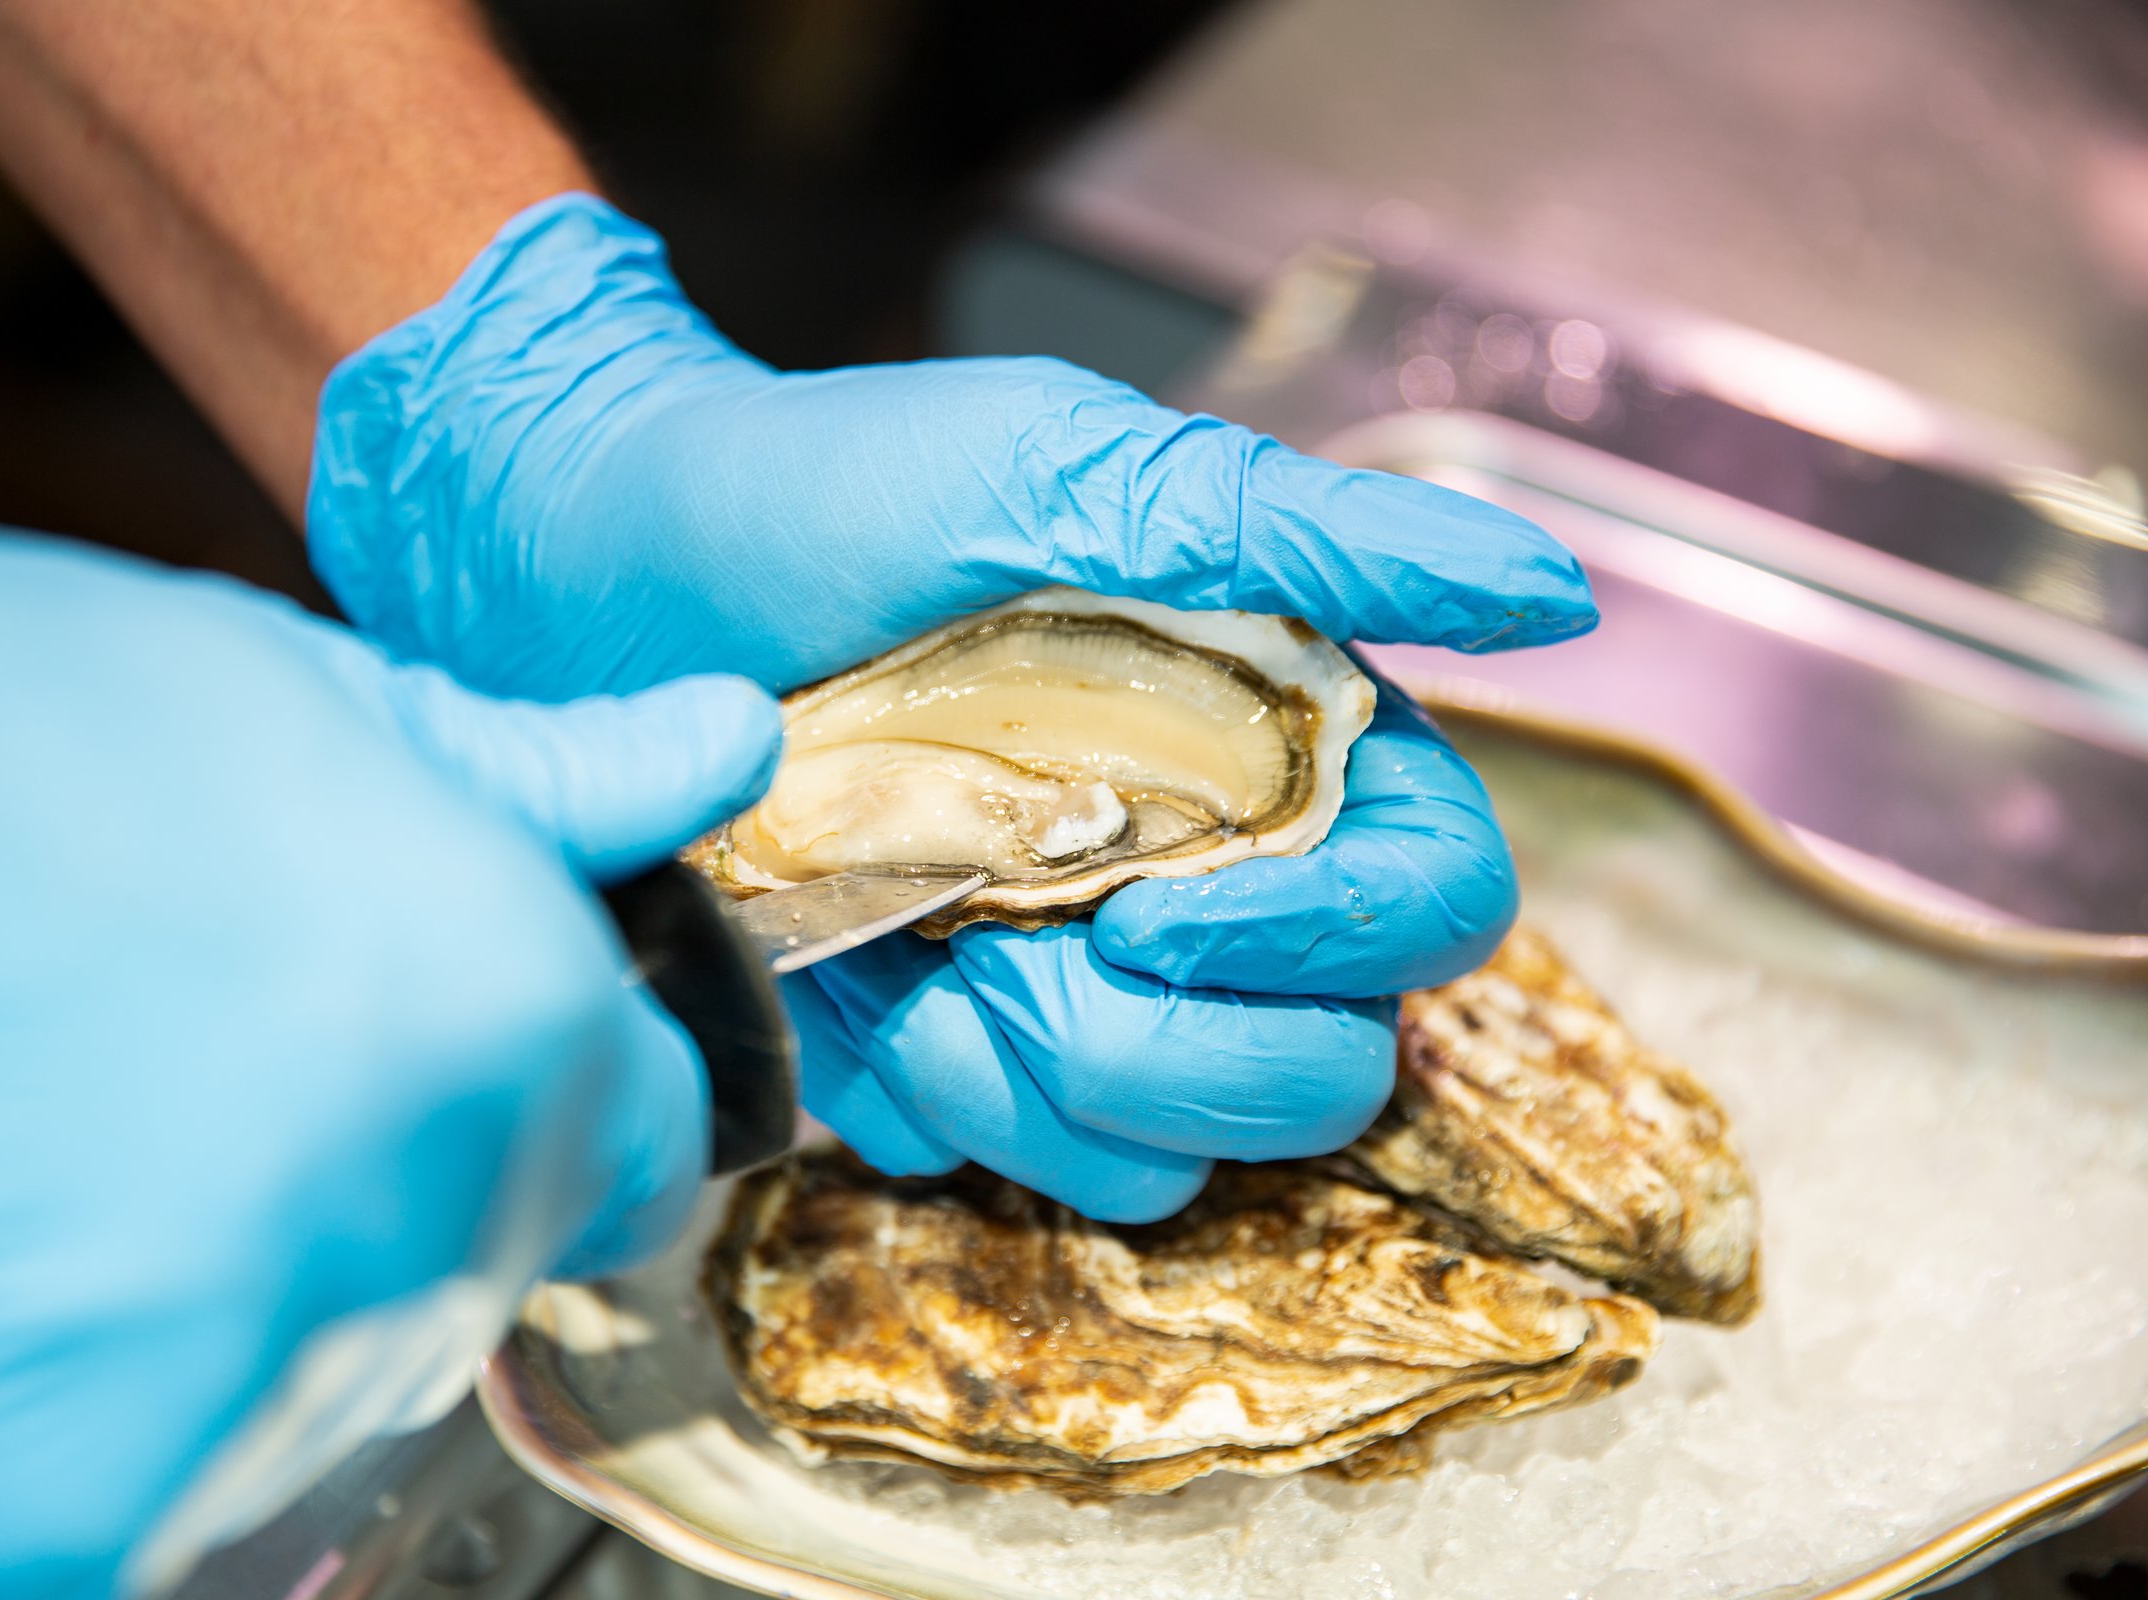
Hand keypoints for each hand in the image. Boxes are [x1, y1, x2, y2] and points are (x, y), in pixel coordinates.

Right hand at [0, 511, 777, 1598]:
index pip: (640, 1151)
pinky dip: (45, 1449)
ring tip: (52, 1170)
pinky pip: (121, 1533)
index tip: (430, 1086)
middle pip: (466, 1278)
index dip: (540, 1108)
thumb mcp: (286, 694)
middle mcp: (424, 1230)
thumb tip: (707, 750)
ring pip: (302, 1422)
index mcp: (513, 1032)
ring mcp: (243, 1402)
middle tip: (179, 1093)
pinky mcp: (50, 1530)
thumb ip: (526, 778)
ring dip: (206, 1334)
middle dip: (364, 1206)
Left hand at [308, 194, 1594, 1217]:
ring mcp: (1090, 990)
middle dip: (1166, 1038)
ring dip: (1044, 1078)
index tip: (1153, 903)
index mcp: (1272, 746)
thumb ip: (1308, 535)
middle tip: (1009, 934)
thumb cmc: (832, 493)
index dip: (1336, 940)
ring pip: (1181, 1152)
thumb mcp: (1071, 471)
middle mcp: (1211, 885)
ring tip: (920, 948)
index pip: (1435, 900)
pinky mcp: (968, 1062)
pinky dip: (946, 1105)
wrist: (595, 580)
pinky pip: (1027, 1171)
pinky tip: (864, 989)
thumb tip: (1554, 598)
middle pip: (1331, 1071)